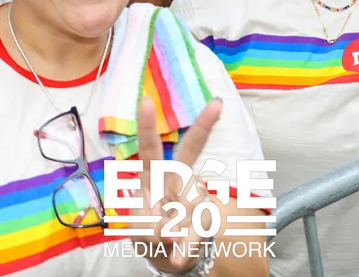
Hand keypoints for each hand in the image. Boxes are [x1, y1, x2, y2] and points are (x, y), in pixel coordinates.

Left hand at [130, 96, 223, 272]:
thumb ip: (151, 230)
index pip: (151, 148)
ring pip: (192, 202)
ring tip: (166, 243)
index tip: (147, 101)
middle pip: (189, 151)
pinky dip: (184, 247)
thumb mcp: (141, 233)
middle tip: (217, 104)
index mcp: (153, 177)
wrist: (171, 255)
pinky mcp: (205, 218)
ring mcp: (195, 197)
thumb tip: (172, 234)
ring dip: (177, 227)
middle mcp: (177, 181)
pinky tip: (177, 257)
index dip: (148, 126)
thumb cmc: (151, 233)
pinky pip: (196, 231)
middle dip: (203, 127)